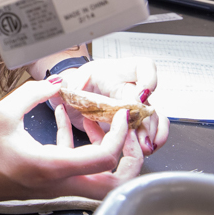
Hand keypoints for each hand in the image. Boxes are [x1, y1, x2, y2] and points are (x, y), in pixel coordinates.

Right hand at [0, 78, 143, 205]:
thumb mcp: (4, 114)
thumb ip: (34, 93)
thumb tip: (58, 81)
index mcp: (51, 167)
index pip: (104, 159)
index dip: (120, 136)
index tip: (120, 115)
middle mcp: (59, 183)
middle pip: (114, 183)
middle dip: (128, 158)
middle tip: (122, 130)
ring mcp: (56, 187)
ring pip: (99, 180)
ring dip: (104, 151)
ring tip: (91, 118)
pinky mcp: (50, 183)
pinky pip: (77, 170)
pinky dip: (79, 146)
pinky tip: (63, 119)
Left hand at [50, 58, 168, 154]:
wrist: (76, 97)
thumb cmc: (75, 85)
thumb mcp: (68, 82)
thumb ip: (65, 84)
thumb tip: (58, 83)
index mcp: (116, 72)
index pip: (143, 67)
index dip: (148, 80)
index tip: (140, 96)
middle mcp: (130, 87)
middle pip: (150, 100)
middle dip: (148, 119)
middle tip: (142, 135)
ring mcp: (135, 105)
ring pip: (155, 116)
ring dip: (152, 132)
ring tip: (144, 146)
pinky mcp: (134, 122)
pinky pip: (152, 129)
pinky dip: (152, 139)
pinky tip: (146, 147)